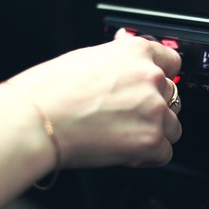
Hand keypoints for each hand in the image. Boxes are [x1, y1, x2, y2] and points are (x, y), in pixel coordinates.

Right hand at [9, 32, 181, 168]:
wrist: (36, 120)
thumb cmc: (51, 90)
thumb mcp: (89, 58)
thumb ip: (119, 60)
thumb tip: (128, 56)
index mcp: (136, 53)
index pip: (172, 62)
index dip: (164, 76)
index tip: (157, 86)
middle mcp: (151, 78)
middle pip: (172, 97)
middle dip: (154, 108)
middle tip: (129, 116)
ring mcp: (154, 110)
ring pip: (172, 126)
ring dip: (155, 132)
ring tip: (125, 135)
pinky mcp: (151, 140)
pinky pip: (165, 152)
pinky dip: (149, 155)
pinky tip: (126, 150)